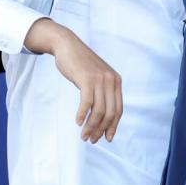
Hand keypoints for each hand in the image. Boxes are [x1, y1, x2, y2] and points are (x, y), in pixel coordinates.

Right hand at [24, 18, 122, 142]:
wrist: (67, 45)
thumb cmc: (79, 64)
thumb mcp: (96, 77)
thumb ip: (102, 92)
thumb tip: (102, 116)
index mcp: (116, 82)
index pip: (118, 110)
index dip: (113, 126)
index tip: (107, 138)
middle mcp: (111, 81)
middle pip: (109, 113)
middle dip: (101, 130)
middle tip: (92, 139)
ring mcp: (99, 80)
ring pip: (98, 111)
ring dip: (91, 126)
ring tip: (84, 135)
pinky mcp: (87, 79)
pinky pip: (87, 103)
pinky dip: (82, 115)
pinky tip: (78, 122)